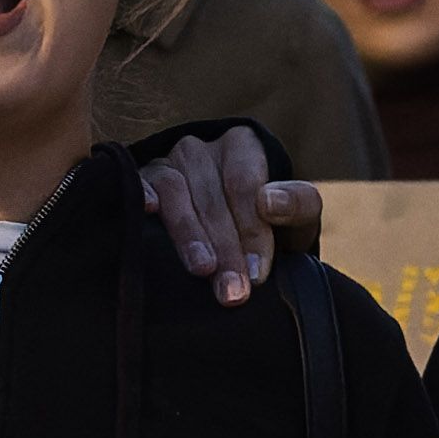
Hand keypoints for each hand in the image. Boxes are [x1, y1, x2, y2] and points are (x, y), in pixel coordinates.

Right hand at [139, 126, 323, 305]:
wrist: (238, 243)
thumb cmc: (272, 226)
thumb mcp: (297, 217)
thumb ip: (298, 204)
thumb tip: (269, 202)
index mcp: (242, 145)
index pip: (244, 183)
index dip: (252, 229)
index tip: (258, 273)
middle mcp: (200, 149)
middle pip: (211, 196)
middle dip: (226, 247)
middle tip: (233, 291)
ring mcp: (167, 163)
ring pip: (175, 190)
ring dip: (189, 233)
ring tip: (202, 269)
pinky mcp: (141, 181)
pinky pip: (139, 182)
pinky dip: (143, 194)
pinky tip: (148, 211)